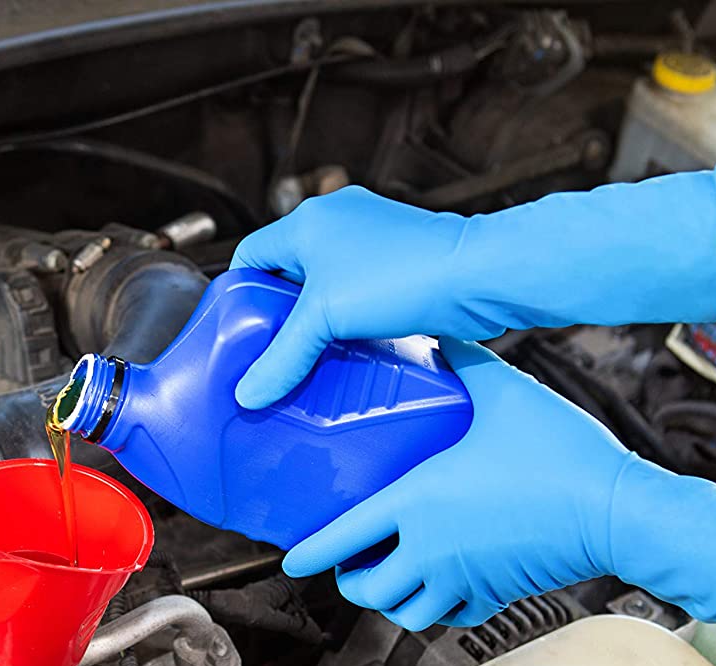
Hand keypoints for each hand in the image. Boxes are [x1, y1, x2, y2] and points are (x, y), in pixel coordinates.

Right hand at [231, 170, 715, 408]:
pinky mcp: (400, 261)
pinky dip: (350, 318)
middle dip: (279, 314)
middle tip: (272, 354)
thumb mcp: (327, 319)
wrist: (478, 275)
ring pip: (325, 284)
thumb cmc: (403, 277)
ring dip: (318, 319)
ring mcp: (371, 238)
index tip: (237, 332)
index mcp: (307, 221)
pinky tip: (351, 350)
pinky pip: (358, 291)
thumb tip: (248, 394)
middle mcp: (336, 221)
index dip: (240, 295)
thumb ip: (283, 357)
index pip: (250, 256)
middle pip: (288, 273)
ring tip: (311, 358)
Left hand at [282, 338, 627, 628]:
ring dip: (389, 599)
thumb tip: (443, 333)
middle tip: (347, 563)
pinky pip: (450, 616)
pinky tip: (438, 586)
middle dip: (349, 580)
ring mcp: (464, 578)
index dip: (311, 552)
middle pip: (367, 588)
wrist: (619, 512)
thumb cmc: (564, 455)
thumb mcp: (506, 394)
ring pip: (405, 612)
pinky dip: (435, 608)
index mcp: (420, 502)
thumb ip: (465, 360)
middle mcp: (433, 549)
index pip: (345, 537)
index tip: (290, 559)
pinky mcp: (496, 595)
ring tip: (387, 577)